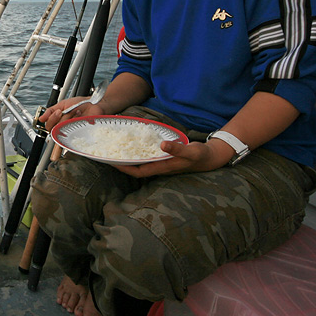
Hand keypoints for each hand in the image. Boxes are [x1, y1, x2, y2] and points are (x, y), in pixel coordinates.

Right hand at [39, 96, 105, 131]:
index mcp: (58, 121)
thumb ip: (50, 111)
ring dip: (68, 117)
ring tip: (75, 111)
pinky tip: (79, 115)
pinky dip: (75, 120)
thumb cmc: (80, 104)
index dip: (51, 119)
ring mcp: (71, 131)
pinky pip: (72, 131)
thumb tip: (41, 119)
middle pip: (54, 129)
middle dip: (60, 117)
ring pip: (62, 129)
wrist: (94, 103)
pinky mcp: (79, 132)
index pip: (48, 126)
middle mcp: (64, 128)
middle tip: (65, 111)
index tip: (58, 111)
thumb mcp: (62, 104)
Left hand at [107, 138, 231, 177]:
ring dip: (128, 157)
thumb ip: (177, 149)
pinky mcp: (163, 157)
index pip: (137, 171)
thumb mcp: (190, 151)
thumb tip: (162, 145)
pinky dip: (137, 151)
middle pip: (135, 168)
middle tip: (107, 153)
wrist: (209, 157)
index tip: (110, 162)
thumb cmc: (199, 156)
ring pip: (140, 162)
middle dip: (121, 162)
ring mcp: (160, 162)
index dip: (123, 168)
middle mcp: (159, 166)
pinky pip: (146, 155)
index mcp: (162, 167)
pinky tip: (132, 144)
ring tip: (114, 148)